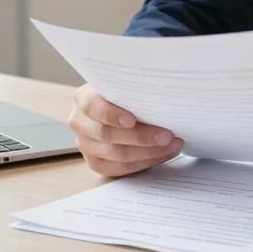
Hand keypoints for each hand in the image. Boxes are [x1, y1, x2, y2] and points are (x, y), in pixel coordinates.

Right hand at [68, 83, 182, 176]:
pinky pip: (119, 169)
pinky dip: (144, 162)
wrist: (117, 102)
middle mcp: (79, 122)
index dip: (112, 115)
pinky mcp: (95, 162)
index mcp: (83, 98)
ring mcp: (85, 144)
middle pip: (108, 135)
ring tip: (173, 145)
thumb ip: (135, 87)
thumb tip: (163, 92)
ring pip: (116, 155)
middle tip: (168, 136)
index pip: (93, 107)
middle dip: (141, 137)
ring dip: (148, 152)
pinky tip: (162, 154)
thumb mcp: (126, 82)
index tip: (133, 121)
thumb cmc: (126, 89)